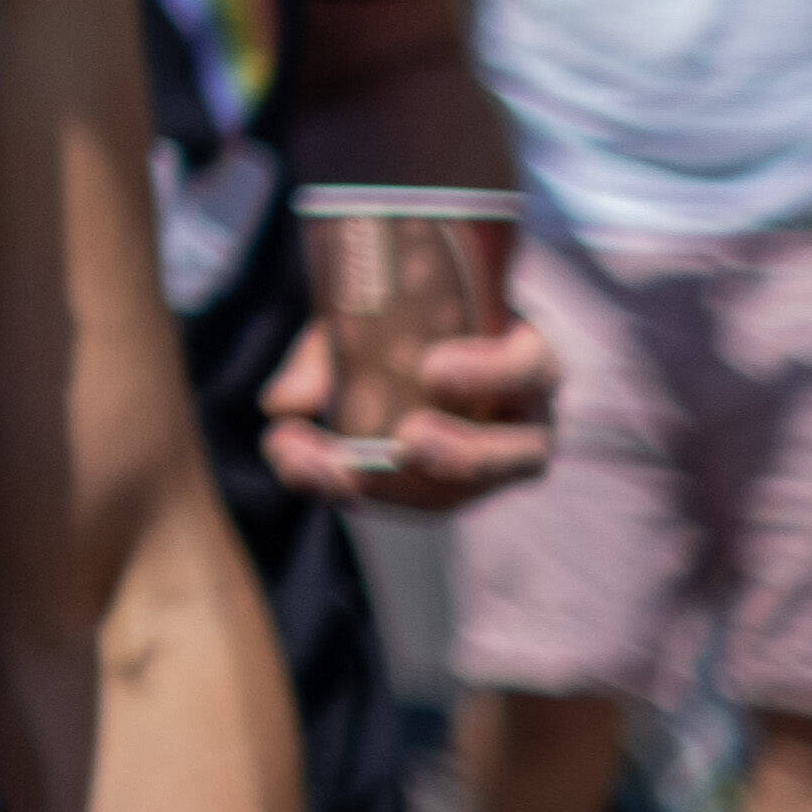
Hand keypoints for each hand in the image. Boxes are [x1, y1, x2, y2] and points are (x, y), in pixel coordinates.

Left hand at [260, 314, 558, 507]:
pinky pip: (408, 502)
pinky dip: (349, 490)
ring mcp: (490, 467)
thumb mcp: (385, 309)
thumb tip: (282, 403)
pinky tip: (299, 470)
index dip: (489, 373)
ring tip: (319, 467)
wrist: (430, 338)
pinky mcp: (448, 490)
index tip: (430, 370)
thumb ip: (338, 343)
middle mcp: (524, 423)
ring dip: (383, 486)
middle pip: (513, 456)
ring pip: (454, 494)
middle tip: (403, 442)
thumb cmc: (420, 315)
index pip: (529, 368)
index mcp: (526, 361)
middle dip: (457, 455)